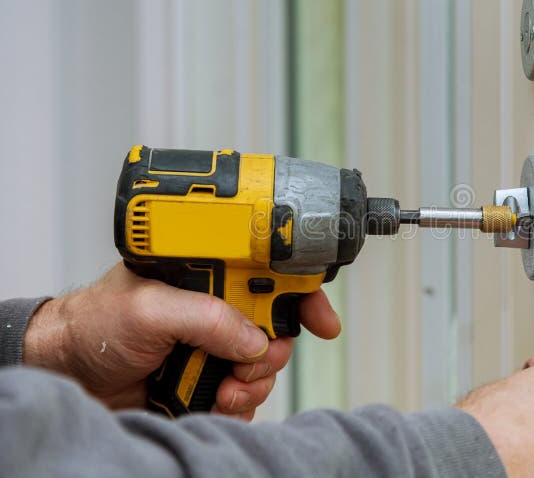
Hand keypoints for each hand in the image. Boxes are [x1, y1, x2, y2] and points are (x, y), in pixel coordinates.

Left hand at [22, 262, 340, 419]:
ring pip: (264, 365)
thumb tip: (255, 339)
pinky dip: (237, 404)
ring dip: (252, 381)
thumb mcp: (149, 309)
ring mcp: (214, 346)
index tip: (321, 319)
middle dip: (274, 348)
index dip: (303, 292)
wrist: (68, 375)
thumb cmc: (95, 324)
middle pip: (277, 325)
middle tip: (252, 362)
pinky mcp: (208, 380)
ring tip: (223, 387)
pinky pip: (245, 395)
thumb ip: (205, 318)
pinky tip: (213, 401)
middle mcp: (217, 307)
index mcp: (209, 274)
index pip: (270, 273)